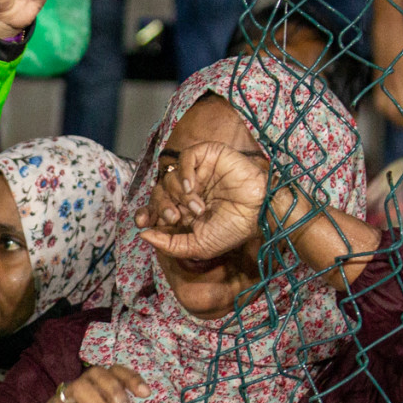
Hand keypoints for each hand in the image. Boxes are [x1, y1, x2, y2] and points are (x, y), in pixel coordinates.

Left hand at [136, 142, 267, 260]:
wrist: (260, 212)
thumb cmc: (232, 230)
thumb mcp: (197, 246)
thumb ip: (169, 244)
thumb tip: (142, 235)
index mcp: (183, 209)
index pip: (154, 207)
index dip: (145, 213)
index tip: (143, 222)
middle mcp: (187, 189)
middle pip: (158, 192)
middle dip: (161, 206)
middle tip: (174, 218)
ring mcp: (198, 172)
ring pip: (170, 176)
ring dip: (180, 195)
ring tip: (198, 208)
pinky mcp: (208, 156)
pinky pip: (185, 158)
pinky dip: (184, 173)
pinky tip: (192, 187)